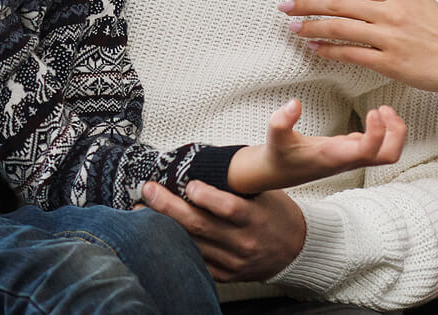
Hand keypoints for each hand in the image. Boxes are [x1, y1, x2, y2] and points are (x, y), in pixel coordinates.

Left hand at [140, 181, 306, 282]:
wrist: (295, 250)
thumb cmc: (274, 213)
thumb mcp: (263, 193)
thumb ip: (236, 184)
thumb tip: (198, 163)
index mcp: (256, 218)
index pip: (229, 208)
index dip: (207, 197)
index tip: (189, 184)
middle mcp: (244, 242)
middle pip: (201, 225)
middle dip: (170, 206)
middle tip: (148, 189)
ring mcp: (234, 262)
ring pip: (193, 244)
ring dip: (164, 226)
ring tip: (142, 210)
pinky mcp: (226, 275)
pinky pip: (196, 261)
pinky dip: (176, 246)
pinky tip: (158, 234)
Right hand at [227, 99, 404, 192]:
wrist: (280, 172)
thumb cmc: (280, 154)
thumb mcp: (275, 135)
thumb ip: (281, 120)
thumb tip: (294, 103)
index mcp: (336, 157)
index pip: (369, 151)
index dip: (377, 133)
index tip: (372, 111)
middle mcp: (349, 160)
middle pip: (389, 156)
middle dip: (397, 134)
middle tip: (385, 109)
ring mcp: (352, 157)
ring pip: (388, 153)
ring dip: (395, 133)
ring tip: (384, 110)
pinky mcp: (351, 152)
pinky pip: (378, 147)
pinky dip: (385, 131)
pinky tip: (374, 116)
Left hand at [280, 0, 437, 103]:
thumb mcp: (419, 4)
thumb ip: (388, 1)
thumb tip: (357, 1)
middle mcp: (391, 10)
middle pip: (338, 2)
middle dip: (307, 4)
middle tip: (286, 7)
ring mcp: (390, 36)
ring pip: (340, 27)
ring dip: (313, 27)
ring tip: (295, 29)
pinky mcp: (391, 62)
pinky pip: (351, 54)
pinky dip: (329, 50)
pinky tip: (315, 50)